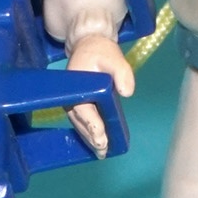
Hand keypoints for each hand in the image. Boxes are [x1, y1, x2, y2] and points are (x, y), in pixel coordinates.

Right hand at [65, 34, 134, 158]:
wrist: (89, 45)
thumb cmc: (101, 52)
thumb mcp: (115, 58)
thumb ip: (122, 73)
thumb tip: (127, 92)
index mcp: (77, 86)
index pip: (84, 110)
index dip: (93, 125)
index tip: (101, 138)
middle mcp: (71, 96)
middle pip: (80, 121)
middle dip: (91, 137)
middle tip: (103, 150)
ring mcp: (72, 100)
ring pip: (79, 123)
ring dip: (89, 138)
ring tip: (101, 152)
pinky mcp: (77, 102)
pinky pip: (81, 120)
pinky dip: (88, 132)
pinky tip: (97, 143)